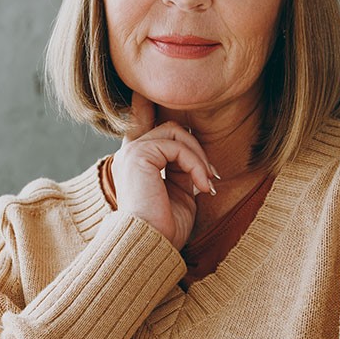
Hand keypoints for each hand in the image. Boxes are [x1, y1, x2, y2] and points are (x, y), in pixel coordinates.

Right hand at [109, 93, 216, 249]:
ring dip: (198, 157)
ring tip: (206, 184)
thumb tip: (196, 158)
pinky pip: (177, 146)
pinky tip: (201, 186)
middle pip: (169, 127)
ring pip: (175, 132)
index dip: (143, 106)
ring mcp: (132, 153)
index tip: (144, 92)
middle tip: (210, 178)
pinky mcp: (139, 155)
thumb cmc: (164, 229)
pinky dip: (195, 164)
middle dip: (195, 149)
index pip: (139, 124)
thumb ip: (181, 170)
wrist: (150, 246)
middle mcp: (129, 155)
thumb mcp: (178, 194)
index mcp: (136, 164)